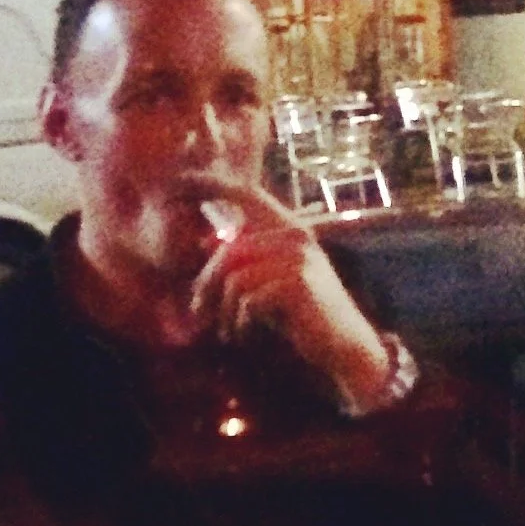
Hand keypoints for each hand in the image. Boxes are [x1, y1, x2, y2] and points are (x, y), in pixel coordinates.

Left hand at [187, 177, 393, 410]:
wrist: (342, 345)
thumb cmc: (301, 315)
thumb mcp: (269, 281)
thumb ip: (244, 260)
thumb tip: (202, 242)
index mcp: (289, 228)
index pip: (247, 194)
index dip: (213, 184)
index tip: (182, 180)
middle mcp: (295, 235)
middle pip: (229, 252)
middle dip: (207, 285)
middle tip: (198, 312)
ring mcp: (299, 257)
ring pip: (234, 278)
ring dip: (223, 311)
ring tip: (227, 330)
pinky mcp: (298, 284)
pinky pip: (248, 299)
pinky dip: (240, 321)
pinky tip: (244, 334)